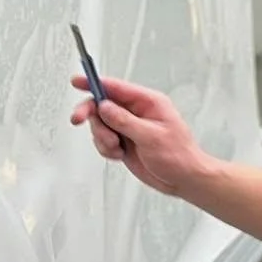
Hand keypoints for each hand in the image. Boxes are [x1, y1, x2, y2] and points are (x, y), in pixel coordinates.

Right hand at [69, 75, 213, 196]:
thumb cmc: (179, 156)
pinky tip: (119, 154)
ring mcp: (128, 127)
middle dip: (91, 114)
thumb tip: (105, 107)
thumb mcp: (151, 137)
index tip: (77, 82)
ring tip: (117, 148)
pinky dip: (106, 149)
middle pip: (102, 105)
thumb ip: (125, 121)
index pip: (116, 87)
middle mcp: (136, 112)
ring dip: (102, 137)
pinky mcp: (123, 142)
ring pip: (100, 125)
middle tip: (77, 120)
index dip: (94, 83)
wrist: (183, 179)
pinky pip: (103, 140)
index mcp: (148, 102)